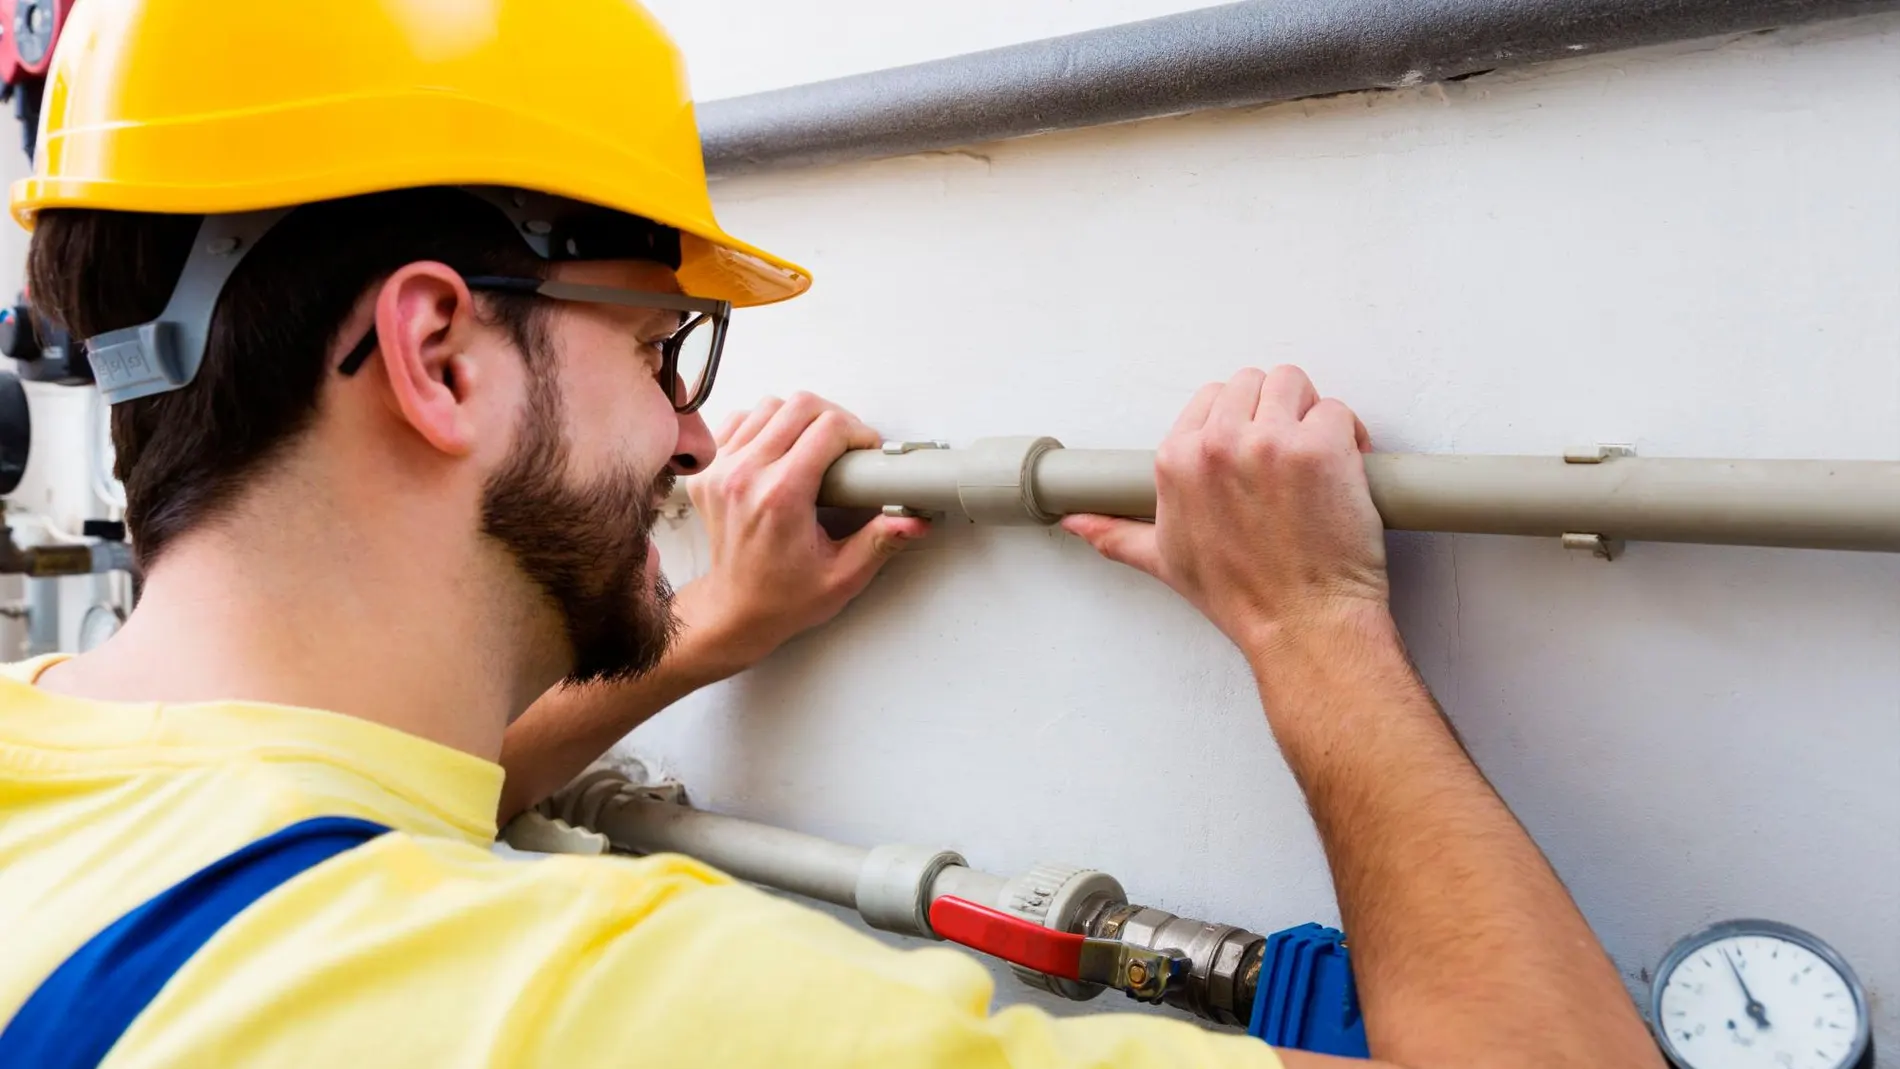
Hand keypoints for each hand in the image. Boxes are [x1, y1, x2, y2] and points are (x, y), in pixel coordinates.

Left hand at [676, 392, 928, 679]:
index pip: (828, 428)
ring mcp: (721, 470)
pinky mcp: (708, 471)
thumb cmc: (783, 597)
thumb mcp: (844, 576)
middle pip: (798, 405)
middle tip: (847, 446)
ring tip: (815, 447)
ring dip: (798, 418)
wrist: (736, 610)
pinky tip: (781, 448)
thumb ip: (880, 542)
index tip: (866, 453)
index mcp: (780, 497)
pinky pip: (739, 420)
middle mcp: (745, 476)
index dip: (859, 433)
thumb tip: (914, 520)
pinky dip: (764, 424)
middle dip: (834, 418)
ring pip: (768, 405)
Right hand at [1062, 366, 1387, 654]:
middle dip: (1277, 411)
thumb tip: (1079, 524)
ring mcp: (1269, 442)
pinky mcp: (1320, 447)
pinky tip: (1344, 470)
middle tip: (1292, 458)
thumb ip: (1116, 534)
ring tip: (1319, 457)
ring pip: (1294, 383)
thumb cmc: (1242, 597)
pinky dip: (1349, 436)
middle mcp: (1217, 444)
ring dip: (1311, 414)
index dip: (1243, 423)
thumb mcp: (1164, 561)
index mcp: (1177, 461)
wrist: (1302, 625)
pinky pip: (1336, 410)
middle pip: (1254, 381)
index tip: (1258, 455)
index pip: (1213, 397)